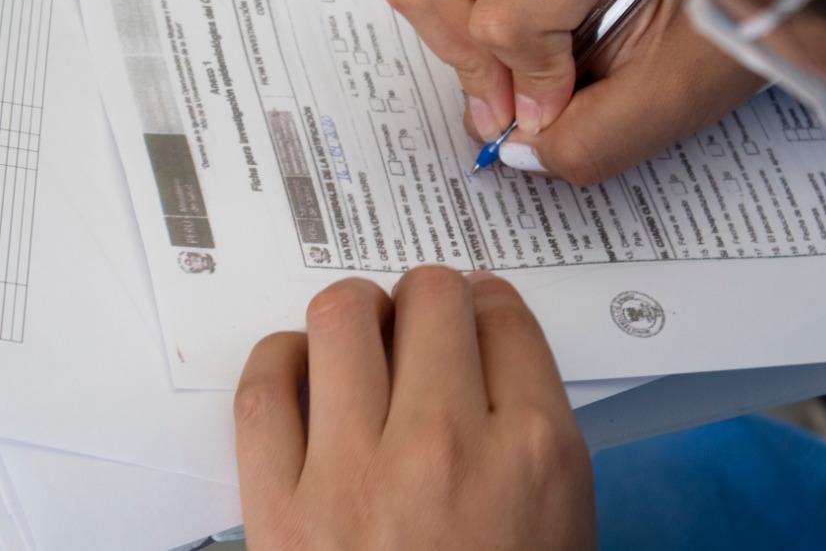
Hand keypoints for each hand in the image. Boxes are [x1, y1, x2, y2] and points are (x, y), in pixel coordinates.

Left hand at [235, 267, 594, 550]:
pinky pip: (264, 387)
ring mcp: (353, 471)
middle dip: (430, 297)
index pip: (508, 319)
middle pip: (431, 299)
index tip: (477, 310)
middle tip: (423, 319)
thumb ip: (534, 439)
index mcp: (535, 455)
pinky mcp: (276, 506)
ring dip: (356, 311)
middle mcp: (446, 443)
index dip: (489, 304)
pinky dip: (279, 361)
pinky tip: (299, 369)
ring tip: (361, 332)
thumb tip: (488, 357)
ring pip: (343, 318)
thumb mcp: (561, 532)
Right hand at [384, 0, 762, 183]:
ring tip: (529, 80)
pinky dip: (483, 31)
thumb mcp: (679, 95)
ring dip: (469, 47)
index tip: (559, 111)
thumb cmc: (732, 18)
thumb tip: (521, 151)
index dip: (527, 85)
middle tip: (519, 103)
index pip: (504, 19)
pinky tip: (541, 53)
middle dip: (469, 61)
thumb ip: (595, 137)